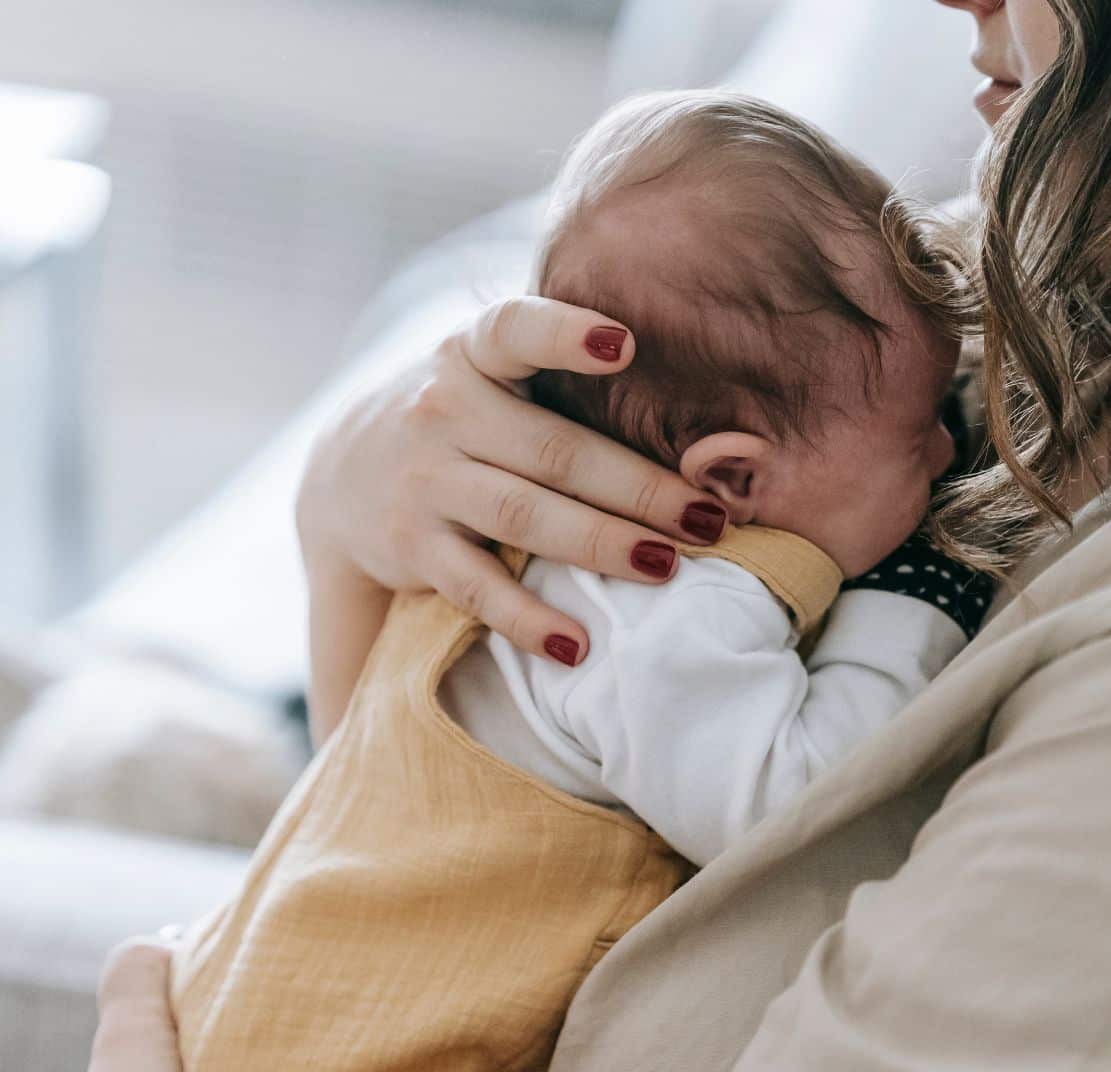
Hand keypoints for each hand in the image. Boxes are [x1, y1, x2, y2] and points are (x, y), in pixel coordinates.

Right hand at [295, 296, 732, 659]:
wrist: (344, 475)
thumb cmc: (467, 417)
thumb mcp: (494, 374)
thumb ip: (566, 377)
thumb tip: (700, 423)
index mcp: (473, 354)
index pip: (515, 330)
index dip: (566, 335)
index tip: (624, 343)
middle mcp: (443, 410)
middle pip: (556, 451)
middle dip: (639, 487)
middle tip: (707, 518)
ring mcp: (425, 480)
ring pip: (524, 514)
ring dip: (600, 545)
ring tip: (665, 567)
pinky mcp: (414, 545)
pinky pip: (477, 587)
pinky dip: (528, 619)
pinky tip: (578, 645)